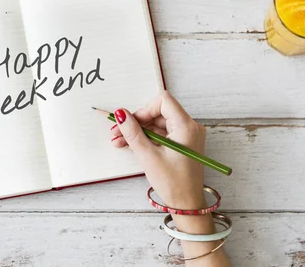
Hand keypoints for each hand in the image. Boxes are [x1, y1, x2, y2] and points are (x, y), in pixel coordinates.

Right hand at [110, 91, 205, 209]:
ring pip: (157, 123)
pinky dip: (146, 138)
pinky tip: (131, 145)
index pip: (163, 101)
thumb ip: (133, 132)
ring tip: (120, 141)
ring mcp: (186, 135)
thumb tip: (121, 114)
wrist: (187, 205)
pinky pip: (161, 133)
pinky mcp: (182, 143)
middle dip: (137, 122)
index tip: (130, 122)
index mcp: (186, 127)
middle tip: (117, 132)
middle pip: (158, 112)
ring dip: (138, 131)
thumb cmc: (173, 183)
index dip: (143, 109)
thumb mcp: (148, 156)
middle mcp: (189, 127)